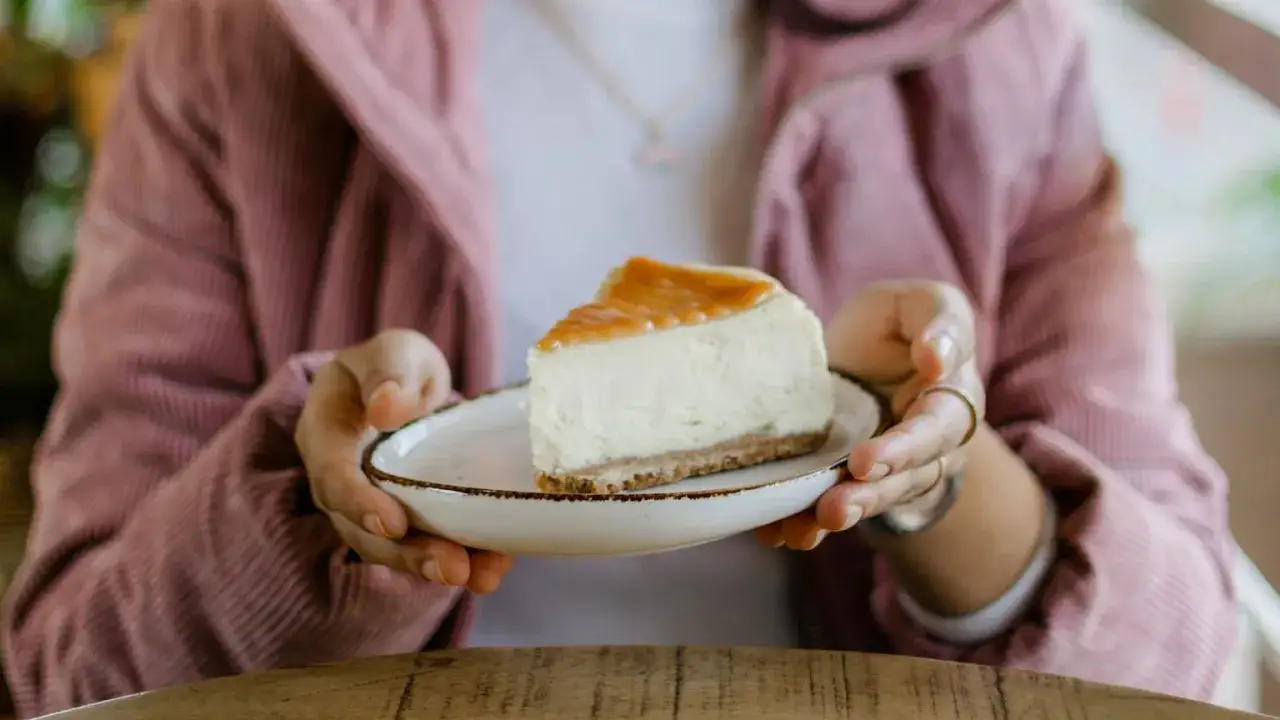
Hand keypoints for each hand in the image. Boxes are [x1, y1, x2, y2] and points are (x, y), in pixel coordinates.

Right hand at [295, 329, 513, 591]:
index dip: (359, 504)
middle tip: (452, 569)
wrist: (407, 388)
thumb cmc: (394, 367)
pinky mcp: (408, 522)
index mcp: (326, 436)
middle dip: (408, 554)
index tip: (393, 524)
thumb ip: (388, 372)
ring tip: (480, 576)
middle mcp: (341, 483)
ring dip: (436, 565)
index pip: (332, 477)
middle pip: (363, 530)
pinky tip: (496, 566)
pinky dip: (464, 557)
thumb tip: (385, 408)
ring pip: (395, 548)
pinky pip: (427, 545)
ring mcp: (372, 508)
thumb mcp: (394, 352)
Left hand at [755, 281, 984, 549]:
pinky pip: (832, 509)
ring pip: (871, 501)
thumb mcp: (921, 305)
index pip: (934, 433)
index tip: (864, 461)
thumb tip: (937, 362)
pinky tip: (777, 532)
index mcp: (950, 404)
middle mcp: (927, 450)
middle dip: (868, 496)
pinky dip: (803, 522)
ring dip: (840, 515)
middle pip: (904, 481)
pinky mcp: (849, 485)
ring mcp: (888, 474)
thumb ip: (941, 323)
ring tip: (808, 526)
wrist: (860, 353)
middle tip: (833, 507)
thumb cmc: (896, 325)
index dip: (902, 450)